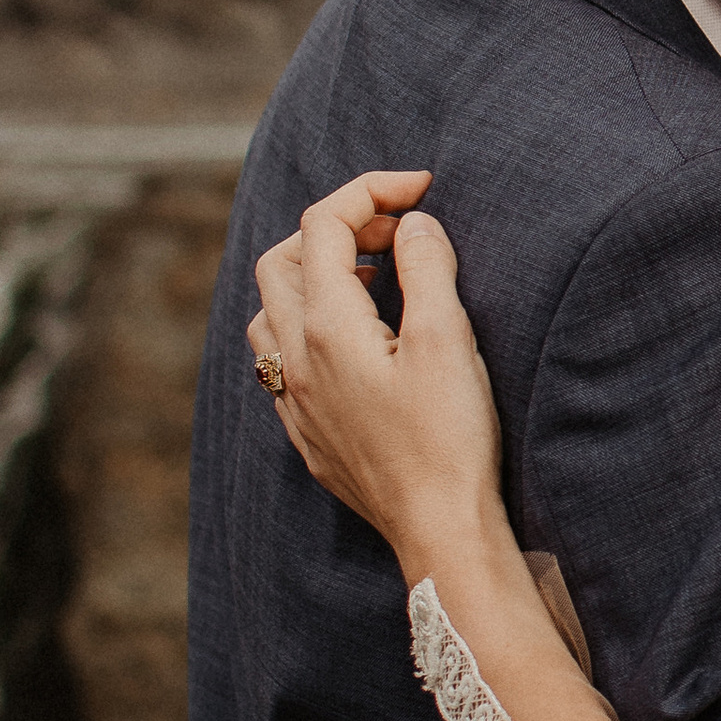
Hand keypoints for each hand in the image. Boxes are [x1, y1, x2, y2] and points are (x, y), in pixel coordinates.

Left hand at [247, 173, 503, 577]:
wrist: (439, 530)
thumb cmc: (449, 440)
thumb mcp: (450, 341)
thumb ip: (428, 269)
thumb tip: (415, 224)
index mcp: (327, 328)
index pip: (324, 225)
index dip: (370, 191)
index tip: (421, 189)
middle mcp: (294, 360)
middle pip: (281, 260)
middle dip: (335, 228)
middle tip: (396, 234)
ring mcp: (294, 401)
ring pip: (270, 312)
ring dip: (313, 278)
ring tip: (373, 283)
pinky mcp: (306, 433)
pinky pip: (280, 360)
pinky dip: (309, 327)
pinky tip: (356, 344)